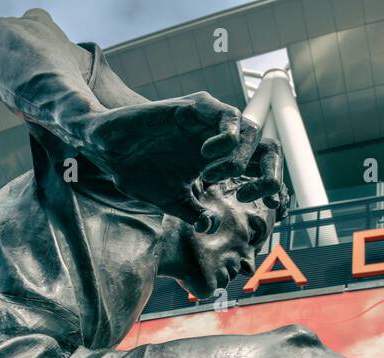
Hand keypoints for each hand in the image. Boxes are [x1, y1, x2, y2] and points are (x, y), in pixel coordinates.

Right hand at [79, 94, 283, 229]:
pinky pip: (229, 116)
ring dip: (238, 162)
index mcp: (222, 161)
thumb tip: (211, 225)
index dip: (274, 186)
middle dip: (270, 175)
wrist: (110, 150)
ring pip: (252, 132)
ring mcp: (212, 121)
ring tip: (212, 178)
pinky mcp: (198, 107)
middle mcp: (222, 139)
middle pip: (267, 149)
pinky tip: (205, 156)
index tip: (271, 206)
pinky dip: (226, 140)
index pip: (262, 169)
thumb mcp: (171, 201)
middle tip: (248, 195)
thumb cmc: (140, 172)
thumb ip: (194, 213)